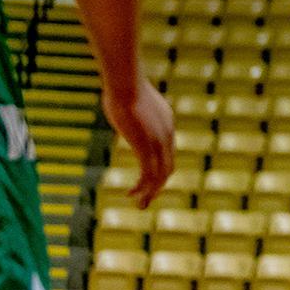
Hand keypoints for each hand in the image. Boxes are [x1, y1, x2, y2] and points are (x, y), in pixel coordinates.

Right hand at [104, 77, 174, 207]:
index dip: (158, 170)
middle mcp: (167, 135)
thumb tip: (121, 104)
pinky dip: (142, 188)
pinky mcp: (146, 146)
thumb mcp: (130, 100)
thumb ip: (131, 109)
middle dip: (157, 187)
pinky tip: (131, 194)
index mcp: (166, 124)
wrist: (125, 83)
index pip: (168, 153)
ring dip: (150, 193)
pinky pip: (148, 174)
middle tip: (145, 201)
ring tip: (139, 205)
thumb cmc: (122, 87)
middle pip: (168, 168)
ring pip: (160, 176)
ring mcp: (159, 142)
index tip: (145, 181)